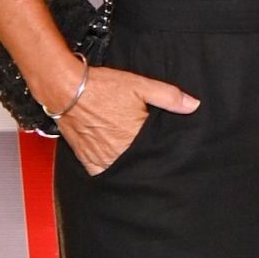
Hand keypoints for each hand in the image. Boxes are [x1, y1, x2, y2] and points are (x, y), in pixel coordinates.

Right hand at [58, 64, 198, 174]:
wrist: (64, 89)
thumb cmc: (101, 87)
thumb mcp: (140, 86)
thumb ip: (169, 97)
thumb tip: (193, 105)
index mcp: (135, 138)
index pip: (157, 151)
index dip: (161, 147)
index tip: (164, 146)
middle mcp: (118, 152)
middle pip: (140, 162)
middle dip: (146, 157)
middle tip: (147, 149)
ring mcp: (101, 157)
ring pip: (122, 168)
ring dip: (128, 164)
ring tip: (132, 155)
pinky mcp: (86, 158)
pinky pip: (101, 171)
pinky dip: (108, 168)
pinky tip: (114, 161)